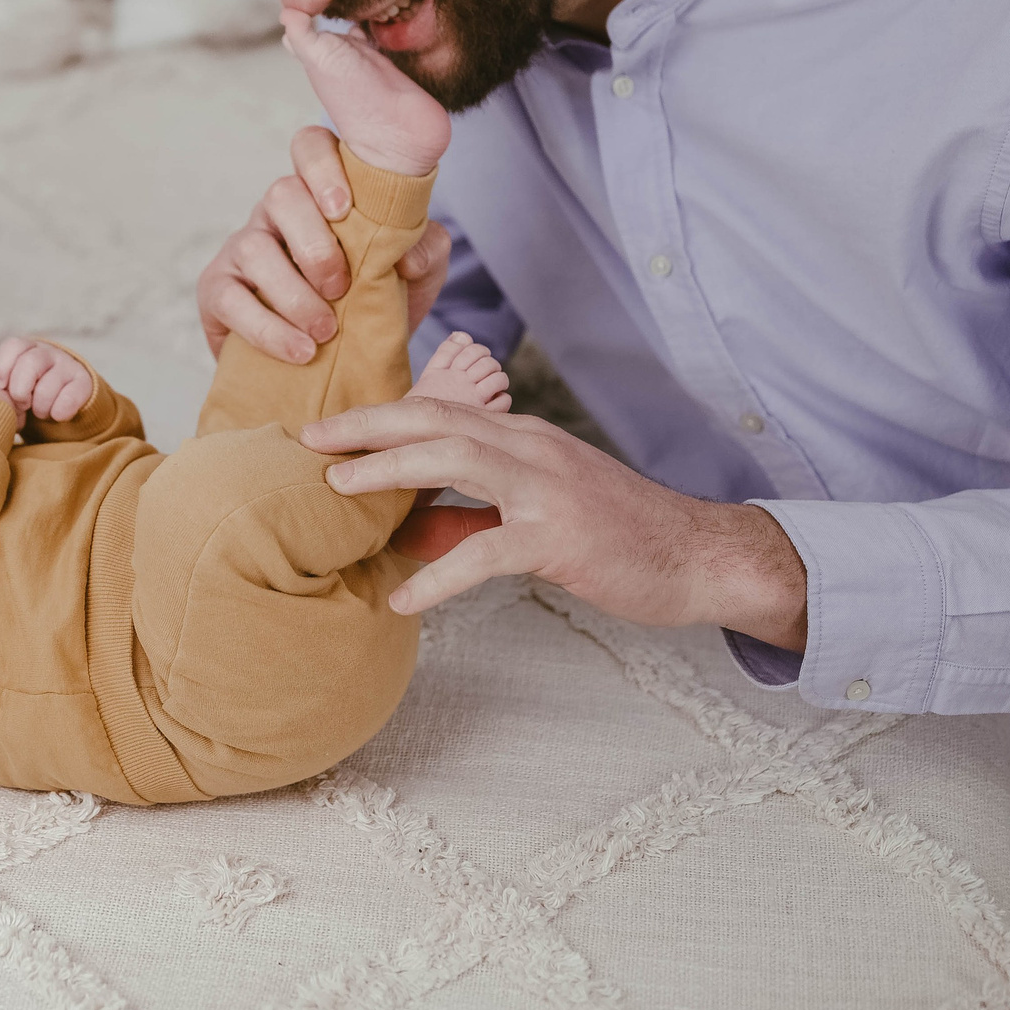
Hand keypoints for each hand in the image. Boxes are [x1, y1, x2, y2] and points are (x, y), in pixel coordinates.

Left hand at [0, 336, 93, 421]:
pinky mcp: (84, 382)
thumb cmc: (31, 393)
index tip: (0, 387)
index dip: (2, 369)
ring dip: (40, 407)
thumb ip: (2, 390)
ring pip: (47, 387)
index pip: (13, 346)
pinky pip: (69, 398)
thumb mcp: (13, 386)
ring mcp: (67, 365)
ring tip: (40, 412)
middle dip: (20, 391)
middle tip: (22, 404)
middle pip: (30, 363)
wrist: (66, 399)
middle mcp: (48, 352)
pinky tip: (57, 415)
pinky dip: (58, 412)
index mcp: (27, 348)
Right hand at [196, 126, 451, 363]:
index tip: (344, 208)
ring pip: (254, 247)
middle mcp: (276, 211)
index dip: (323, 167)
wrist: (338, 360)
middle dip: (314, 242)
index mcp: (321, 192)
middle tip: (341, 286)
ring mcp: (242, 247)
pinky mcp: (217, 290)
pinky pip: (230, 299)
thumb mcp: (416, 275)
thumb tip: (406, 256)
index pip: (310, 146)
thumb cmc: (373, 301)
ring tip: (325, 331)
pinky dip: (268, 329)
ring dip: (293, 293)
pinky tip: (299, 351)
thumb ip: (427, 249)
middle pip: (281, 194)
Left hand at [308, 397, 807, 647]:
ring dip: (391, 468)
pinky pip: (487, 549)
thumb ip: (468, 518)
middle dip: (368, 424)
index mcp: (524, 439)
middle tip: (310, 439)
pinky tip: (405, 599)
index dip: (380, 415)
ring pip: (456, 457)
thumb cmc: (618, 537)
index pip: (441, 410)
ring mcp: (548, 489)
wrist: (700, 557)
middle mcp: (532, 448)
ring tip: (338, 486)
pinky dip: (440, 574)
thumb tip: (403, 531)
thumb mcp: (537, 516)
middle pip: (437, 418)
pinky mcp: (561, 537)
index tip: (328, 426)